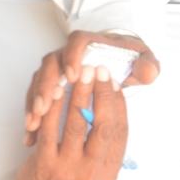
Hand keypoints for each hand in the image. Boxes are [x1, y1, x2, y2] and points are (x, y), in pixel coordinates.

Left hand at [10, 50, 127, 179]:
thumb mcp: (96, 176)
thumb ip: (103, 149)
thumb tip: (108, 113)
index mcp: (108, 172)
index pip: (120, 133)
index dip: (119, 105)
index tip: (115, 85)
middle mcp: (91, 171)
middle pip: (103, 126)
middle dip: (103, 95)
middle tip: (101, 72)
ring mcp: (68, 168)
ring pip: (77, 124)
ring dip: (80, 95)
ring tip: (81, 74)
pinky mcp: (45, 164)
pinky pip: (51, 130)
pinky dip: (55, 108)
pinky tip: (58, 91)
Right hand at [24, 30, 158, 146]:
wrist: (118, 62)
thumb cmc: (129, 60)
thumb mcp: (144, 61)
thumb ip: (148, 65)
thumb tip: (149, 73)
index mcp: (92, 44)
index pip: (77, 42)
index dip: (72, 57)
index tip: (73, 76)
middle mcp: (69, 55)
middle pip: (49, 65)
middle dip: (45, 87)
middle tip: (45, 107)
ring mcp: (56, 71)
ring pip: (39, 84)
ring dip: (34, 104)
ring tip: (34, 125)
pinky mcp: (50, 87)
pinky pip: (36, 100)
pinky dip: (33, 118)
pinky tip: (30, 136)